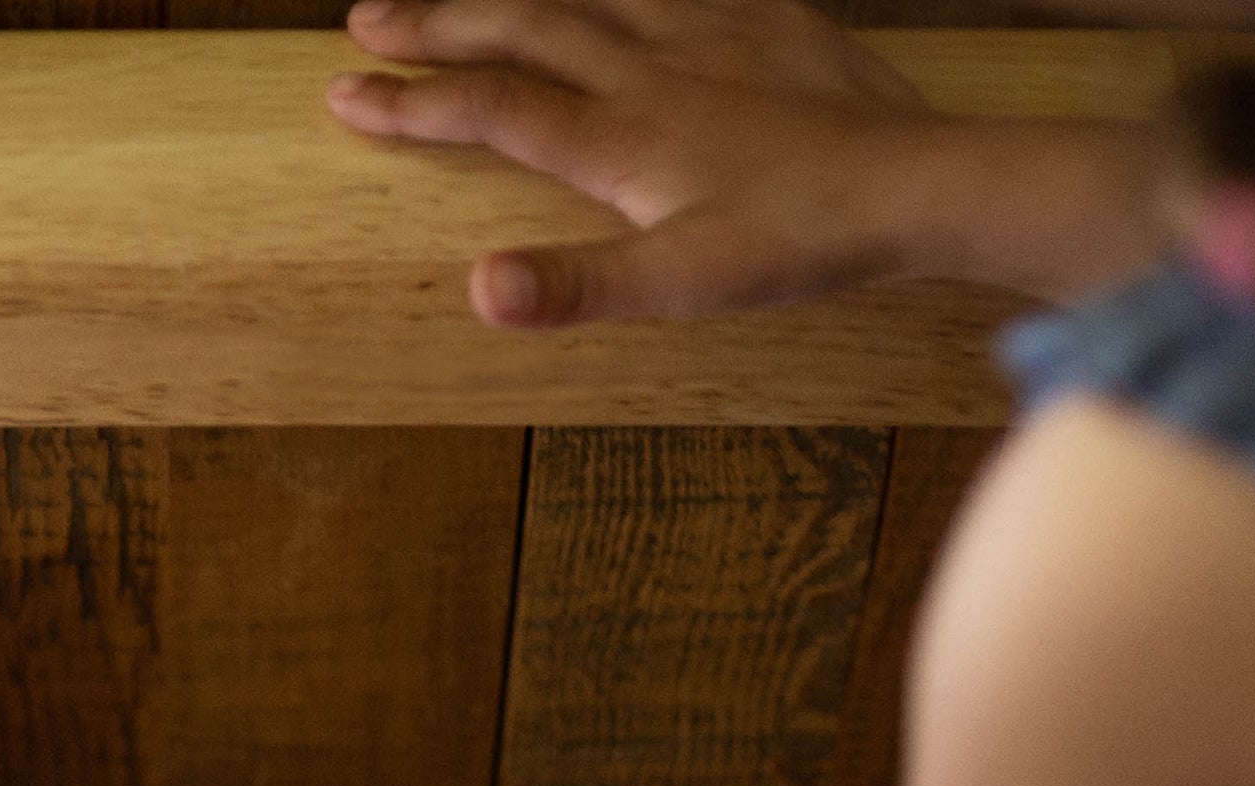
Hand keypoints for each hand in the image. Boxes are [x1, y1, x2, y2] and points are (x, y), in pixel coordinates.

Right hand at [327, 0, 937, 327]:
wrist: (912, 180)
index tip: (342, 94)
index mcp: (617, 139)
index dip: (411, 103)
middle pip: (518, 29)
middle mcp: (645, 67)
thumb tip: (478, 289)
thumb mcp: (683, 284)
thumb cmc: (800, 241)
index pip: (489, 109)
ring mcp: (702, 29)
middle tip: (365, 21)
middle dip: (436, 27)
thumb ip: (577, 286)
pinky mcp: (759, 13)